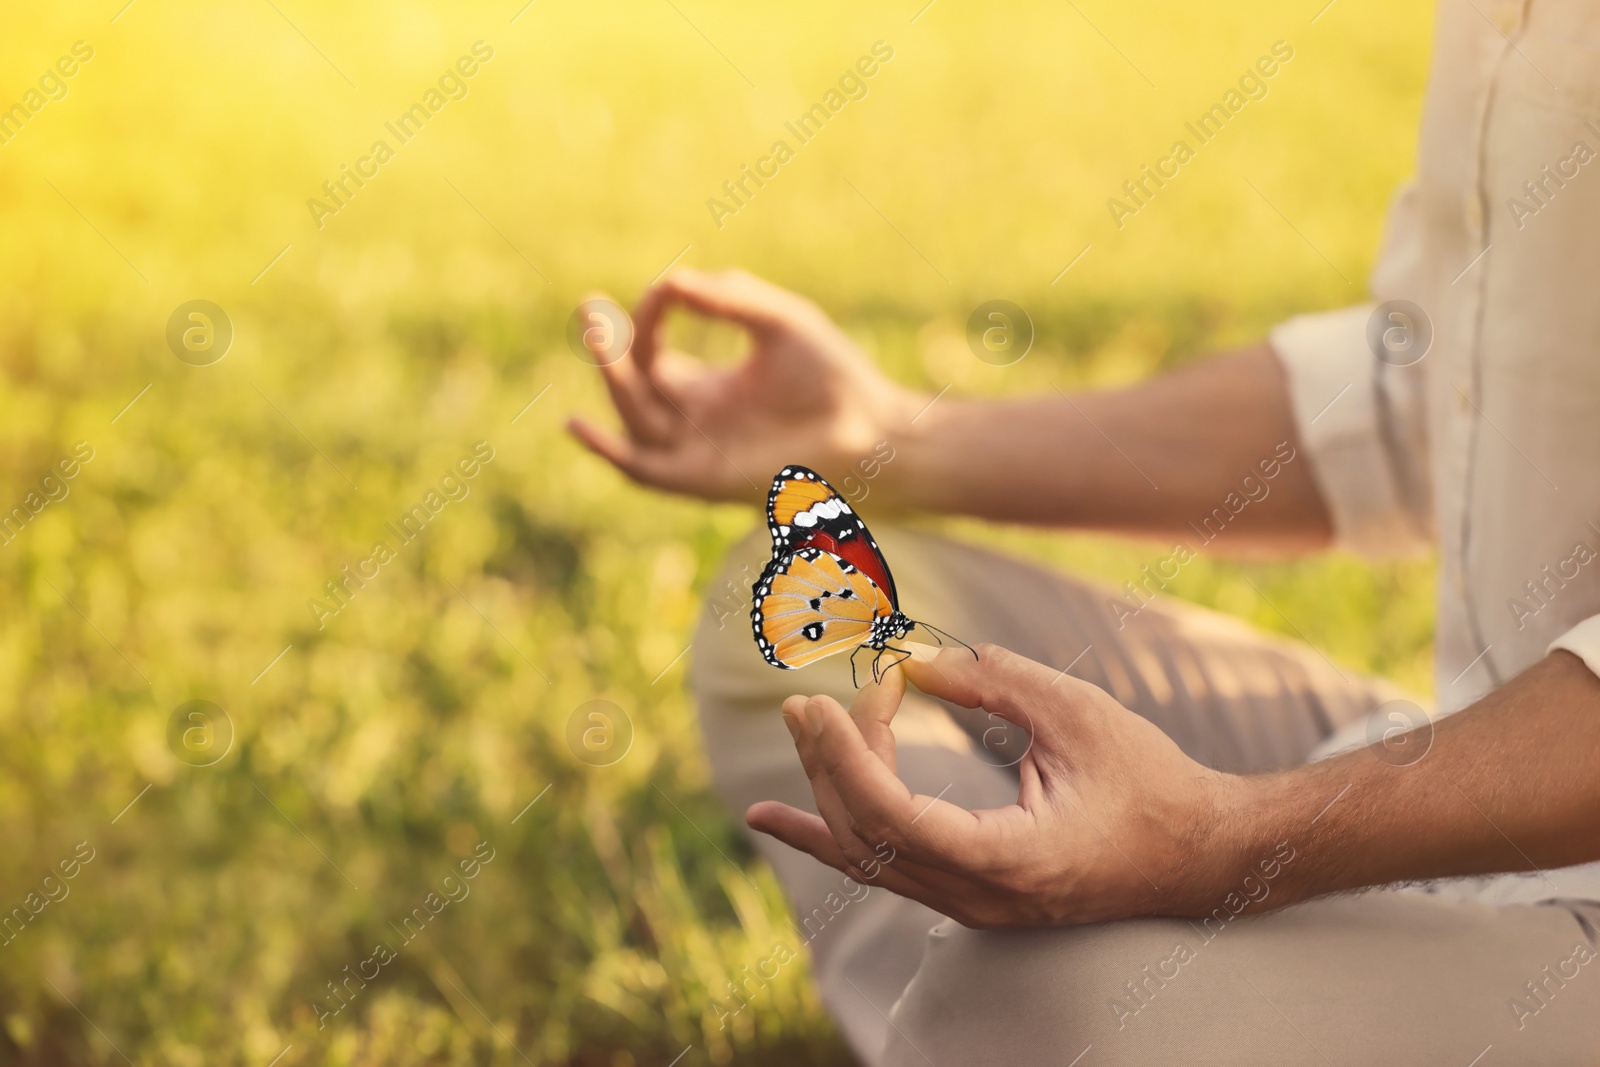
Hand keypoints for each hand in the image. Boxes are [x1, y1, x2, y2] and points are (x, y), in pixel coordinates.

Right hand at [566, 268, 921, 502]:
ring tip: (601, 338)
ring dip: (613, 381)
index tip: (666, 290)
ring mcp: (698, 452)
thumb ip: (727, 299)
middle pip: (632, 389)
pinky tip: (578, 423)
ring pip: (635, 421)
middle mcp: (696, 425)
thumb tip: (672, 281)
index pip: (654, 356)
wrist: (871, 429)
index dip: (649, 319)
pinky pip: (644, 471)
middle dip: (608, 351)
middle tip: (588, 308)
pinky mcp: (704, 479)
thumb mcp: (779, 322)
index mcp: (710, 392)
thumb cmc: (835, 377)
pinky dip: (608, 452)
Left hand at [745, 644, 1244, 927]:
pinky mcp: (967, 892)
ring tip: (799, 728)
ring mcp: (971, 905)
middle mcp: (980, 898)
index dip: (850, 756)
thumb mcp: (1076, 714)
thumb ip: (993, 682)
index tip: (833, 699)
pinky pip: (882, 867)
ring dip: (826, 788)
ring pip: (867, 856)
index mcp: (1010, 861)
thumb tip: (912, 657)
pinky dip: (827, 834)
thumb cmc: (1150, 782)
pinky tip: (774, 818)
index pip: (894, 820)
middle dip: (829, 761)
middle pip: (868, 836)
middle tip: (809, 698)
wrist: (1201, 854)